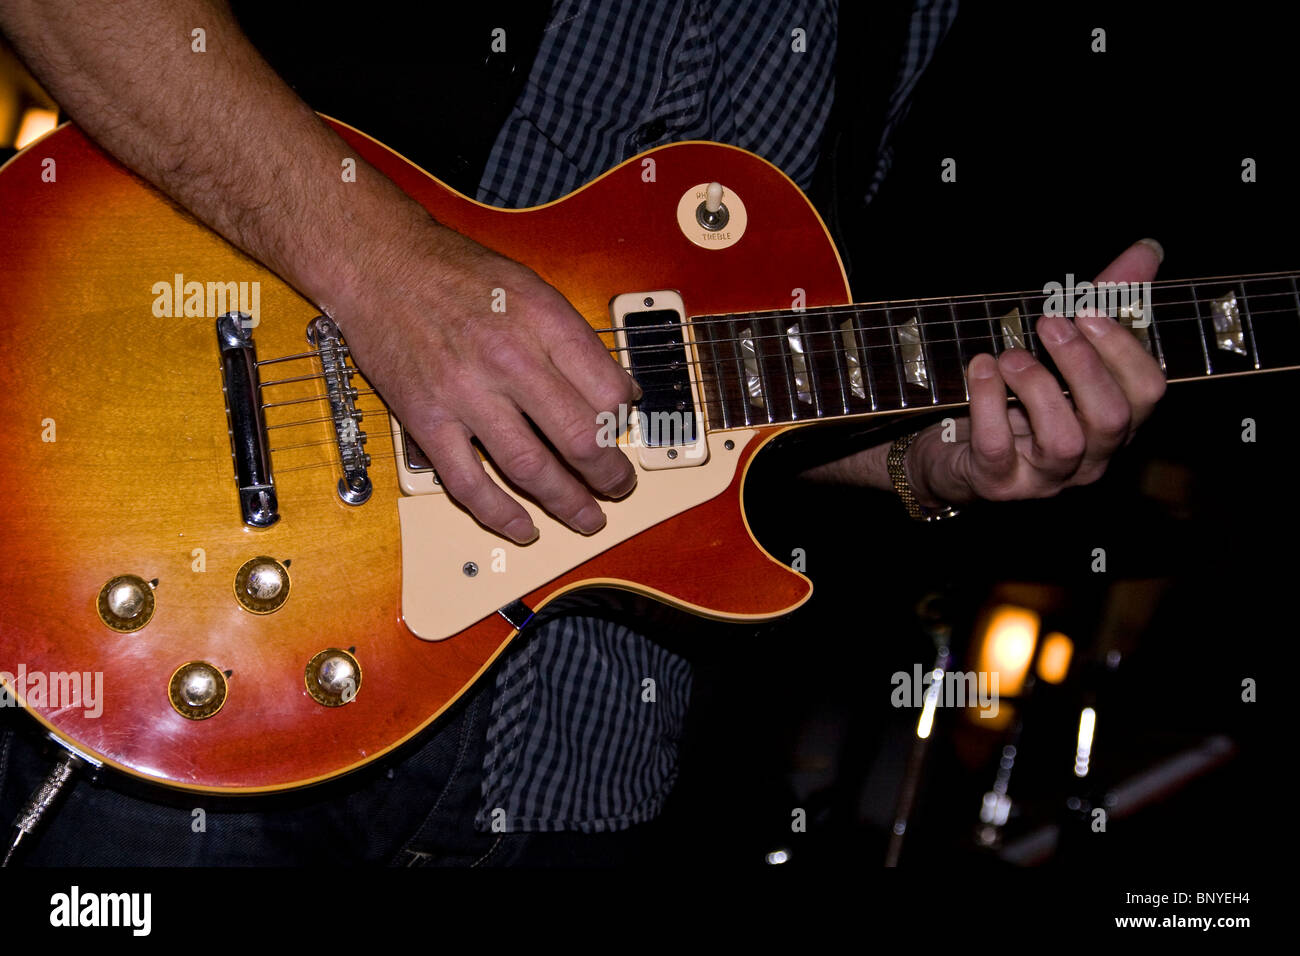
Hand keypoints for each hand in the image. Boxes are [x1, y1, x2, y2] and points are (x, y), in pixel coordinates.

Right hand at [335, 222, 638, 542]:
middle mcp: (509, 357)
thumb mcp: (532, 286)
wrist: (378, 262)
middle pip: (580, 436)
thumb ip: (572, 339)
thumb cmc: (455, 272)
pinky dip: (500, 514)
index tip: (624, 429)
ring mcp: (465, 393)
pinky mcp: (426, 418)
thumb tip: (617, 389)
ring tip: (587, 517)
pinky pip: (467, 481)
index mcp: (543, 321)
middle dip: (610, 474)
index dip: (625, 419)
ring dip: (567, 503)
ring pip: (531, 468)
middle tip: (619, 486)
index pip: (608, 390)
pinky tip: (523, 527)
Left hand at [907, 238, 1166, 505]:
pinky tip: (980, 369)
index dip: (1123, 348)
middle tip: (1048, 323)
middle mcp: (1090, 457)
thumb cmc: (1018, 397)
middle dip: (1082, 364)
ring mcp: (1045, 477)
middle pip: (1112, 418)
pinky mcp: (998, 483)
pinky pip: (998, 448)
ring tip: (1009, 355)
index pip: (1149, 392)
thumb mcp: (1061, 348)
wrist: (954, 452)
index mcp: (1114, 422)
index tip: (1085, 310)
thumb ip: (1105, 301)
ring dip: (1036, 385)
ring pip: (1063, 440)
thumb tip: (1148, 250)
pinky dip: (987, 403)